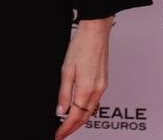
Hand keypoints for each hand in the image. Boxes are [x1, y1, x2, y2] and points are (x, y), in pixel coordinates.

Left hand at [54, 16, 110, 138]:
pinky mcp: (104, 82)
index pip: (75, 117)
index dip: (65, 128)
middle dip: (73, 128)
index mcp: (86, 89)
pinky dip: (86, 110)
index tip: (58, 135)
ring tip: (68, 125)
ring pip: (91, 111)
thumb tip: (61, 110)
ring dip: (80, 120)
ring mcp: (102, 87)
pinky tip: (80, 110)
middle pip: (84, 117)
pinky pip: (95, 102)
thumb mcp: (66, 69)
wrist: (96, 32)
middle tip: (61, 134)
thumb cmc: (81, 46)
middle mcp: (97, 91)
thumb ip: (64, 92)